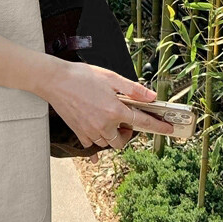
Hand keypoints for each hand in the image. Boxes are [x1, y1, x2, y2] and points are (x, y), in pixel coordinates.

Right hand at [37, 60, 174, 149]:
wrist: (54, 80)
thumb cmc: (81, 76)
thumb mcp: (111, 78)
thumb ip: (133, 89)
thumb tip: (152, 97)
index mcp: (114, 110)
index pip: (142, 122)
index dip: (158, 126)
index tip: (169, 129)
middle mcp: (103, 124)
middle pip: (122, 141)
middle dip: (127, 134)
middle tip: (124, 121)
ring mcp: (89, 130)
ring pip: (107, 144)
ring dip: (112, 136)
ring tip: (109, 121)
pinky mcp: (78, 131)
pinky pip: (91, 145)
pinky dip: (95, 142)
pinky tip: (96, 133)